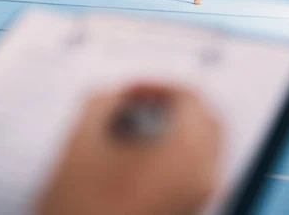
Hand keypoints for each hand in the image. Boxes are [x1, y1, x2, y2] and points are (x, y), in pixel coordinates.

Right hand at [37, 84, 220, 214]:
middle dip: (173, 105)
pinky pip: (194, 170)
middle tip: (137, 103)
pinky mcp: (188, 211)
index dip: (158, 86)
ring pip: (202, 147)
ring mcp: (198, 198)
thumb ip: (103, 103)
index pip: (191, 100)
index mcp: (186, 154)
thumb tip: (115, 97)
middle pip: (205, 122)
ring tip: (132, 128)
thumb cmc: (83, 206)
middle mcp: (202, 176)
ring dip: (173, 128)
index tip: (131, 92)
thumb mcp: (83, 140)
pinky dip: (174, 153)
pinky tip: (136, 155)